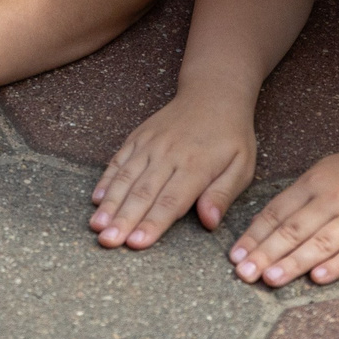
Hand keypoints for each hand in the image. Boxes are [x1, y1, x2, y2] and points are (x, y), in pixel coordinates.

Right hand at [90, 92, 257, 247]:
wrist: (212, 94)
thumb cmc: (230, 136)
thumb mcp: (242, 166)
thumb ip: (223, 194)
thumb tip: (209, 222)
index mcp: (195, 166)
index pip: (171, 201)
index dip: (153, 223)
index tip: (136, 243)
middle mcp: (168, 155)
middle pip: (142, 193)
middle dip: (123, 219)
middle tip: (107, 242)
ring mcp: (149, 145)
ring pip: (125, 177)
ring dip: (110, 203)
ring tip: (96, 226)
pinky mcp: (138, 137)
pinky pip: (118, 160)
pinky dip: (106, 180)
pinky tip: (96, 199)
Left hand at [227, 131, 338, 286]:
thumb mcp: (325, 173)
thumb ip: (297, 198)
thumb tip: (262, 227)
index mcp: (314, 182)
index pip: (276, 212)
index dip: (254, 235)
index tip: (235, 255)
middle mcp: (333, 197)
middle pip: (293, 229)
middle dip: (265, 253)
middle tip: (244, 273)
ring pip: (321, 242)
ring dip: (293, 262)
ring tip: (270, 279)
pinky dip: (336, 265)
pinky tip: (317, 278)